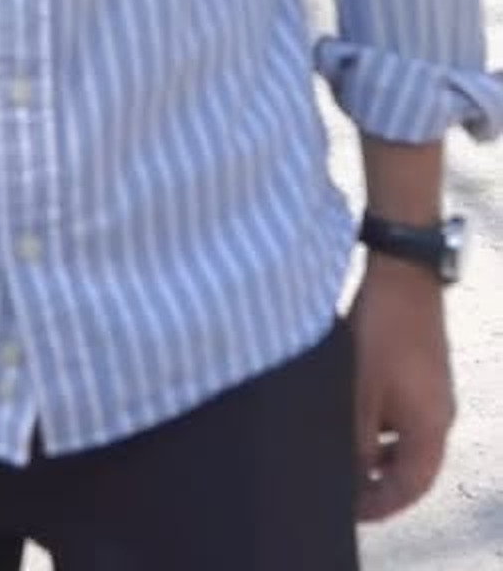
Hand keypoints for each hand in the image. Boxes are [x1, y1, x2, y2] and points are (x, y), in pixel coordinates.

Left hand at [350, 254, 455, 521]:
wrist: (402, 272)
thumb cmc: (382, 331)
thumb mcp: (361, 392)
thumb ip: (357, 441)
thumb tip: (352, 476)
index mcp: (431, 428)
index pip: (412, 487)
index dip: (382, 505)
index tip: (353, 512)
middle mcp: (441, 414)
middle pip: (413, 466)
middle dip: (380, 481)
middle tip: (346, 488)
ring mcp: (436, 391)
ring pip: (408, 439)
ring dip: (379, 452)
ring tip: (345, 454)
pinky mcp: (425, 371)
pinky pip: (406, 413)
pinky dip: (382, 425)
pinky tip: (354, 414)